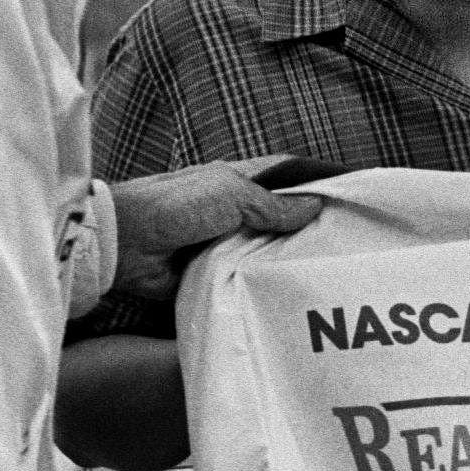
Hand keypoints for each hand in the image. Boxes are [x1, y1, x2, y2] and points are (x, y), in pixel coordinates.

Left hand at [111, 160, 322, 299]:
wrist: (125, 243)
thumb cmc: (176, 205)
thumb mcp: (231, 193)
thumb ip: (272, 204)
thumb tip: (315, 206)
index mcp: (237, 181)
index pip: (284, 179)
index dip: (313, 187)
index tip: (345, 202)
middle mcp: (234, 211)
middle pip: (279, 218)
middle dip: (305, 230)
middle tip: (343, 245)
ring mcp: (224, 242)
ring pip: (265, 250)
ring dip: (284, 260)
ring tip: (324, 272)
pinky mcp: (213, 271)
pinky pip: (245, 277)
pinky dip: (261, 283)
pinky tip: (289, 292)